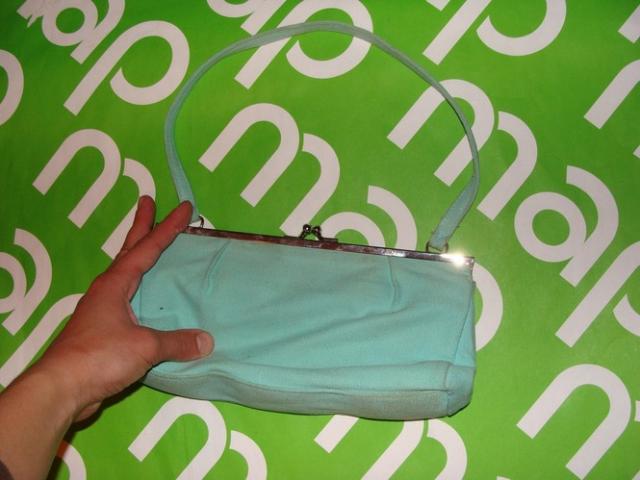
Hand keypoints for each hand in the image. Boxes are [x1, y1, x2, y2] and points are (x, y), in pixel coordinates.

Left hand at [36, 196, 213, 420]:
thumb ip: (176, 341)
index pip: (147, 248)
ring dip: (138, 256)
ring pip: (125, 274)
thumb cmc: (101, 356)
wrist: (62, 387)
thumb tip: (206, 341)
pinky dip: (139, 288)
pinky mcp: (101, 330)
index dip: (167, 228)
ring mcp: (101, 310)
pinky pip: (127, 299)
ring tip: (150, 247)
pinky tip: (146, 299)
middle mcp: (107, 290)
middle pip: (128, 250)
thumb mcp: (145, 346)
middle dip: (141, 226)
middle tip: (148, 202)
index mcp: (116, 284)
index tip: (184, 208)